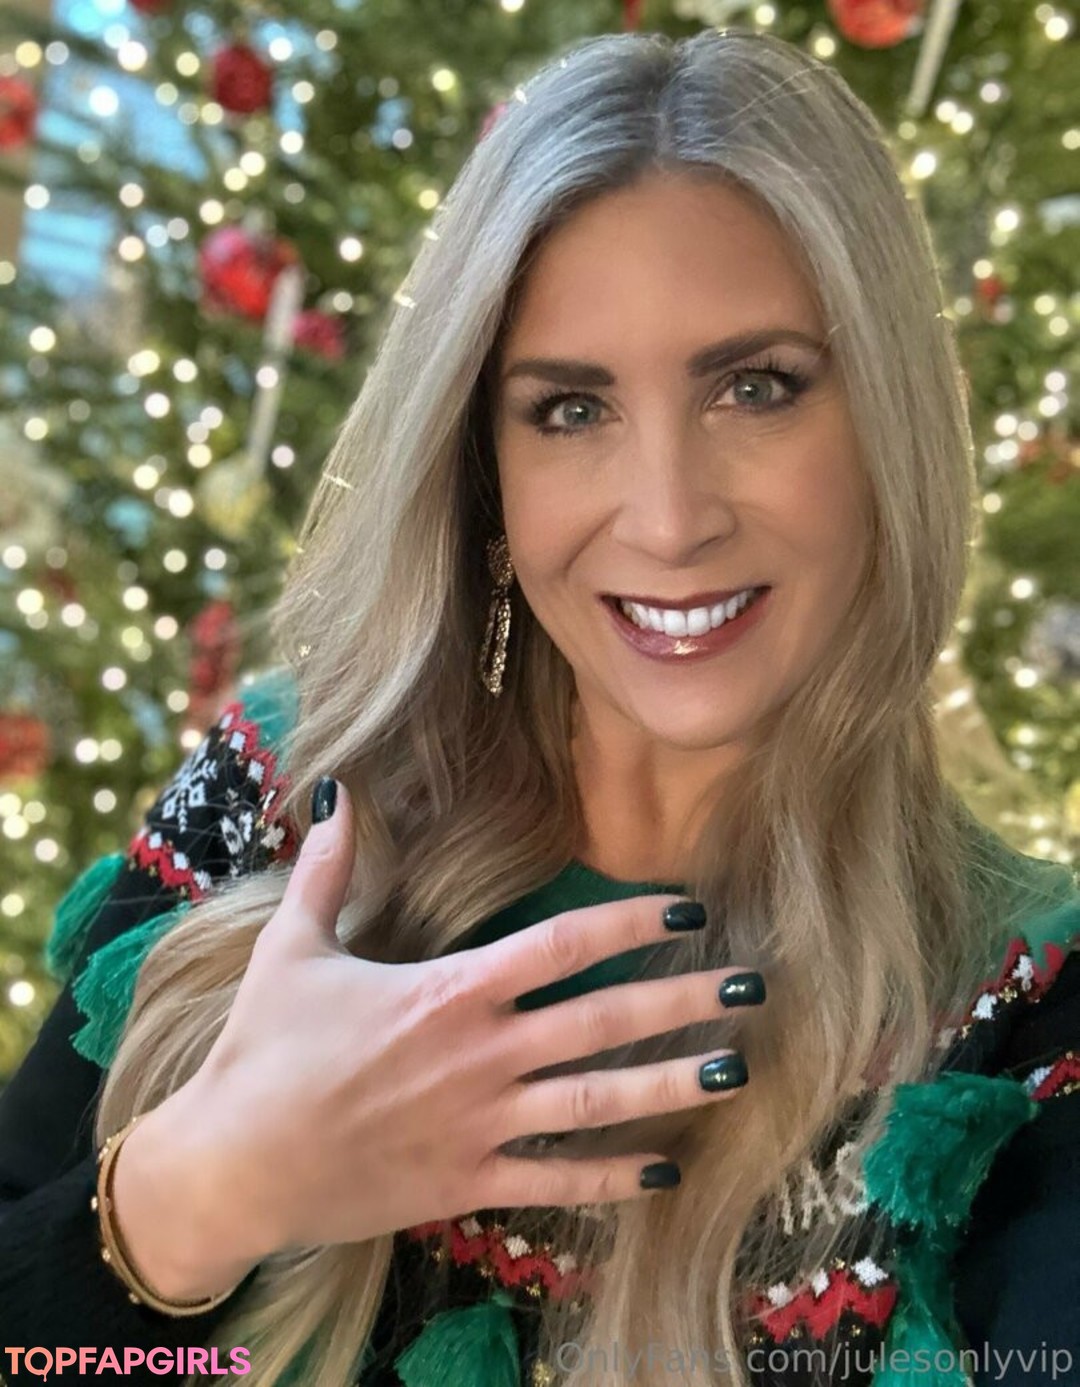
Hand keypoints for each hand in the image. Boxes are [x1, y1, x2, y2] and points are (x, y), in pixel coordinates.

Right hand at [176, 777, 758, 1259]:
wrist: (234, 1164)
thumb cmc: (263, 1049)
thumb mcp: (292, 946)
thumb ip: (327, 869)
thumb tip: (337, 791)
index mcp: (450, 989)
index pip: (564, 944)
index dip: (632, 920)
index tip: (688, 907)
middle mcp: (482, 1053)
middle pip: (604, 1020)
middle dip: (684, 1001)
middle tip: (753, 987)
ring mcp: (482, 1123)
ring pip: (598, 1102)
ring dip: (673, 1085)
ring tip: (738, 1071)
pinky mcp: (468, 1182)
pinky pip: (557, 1181)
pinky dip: (614, 1178)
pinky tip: (667, 1172)